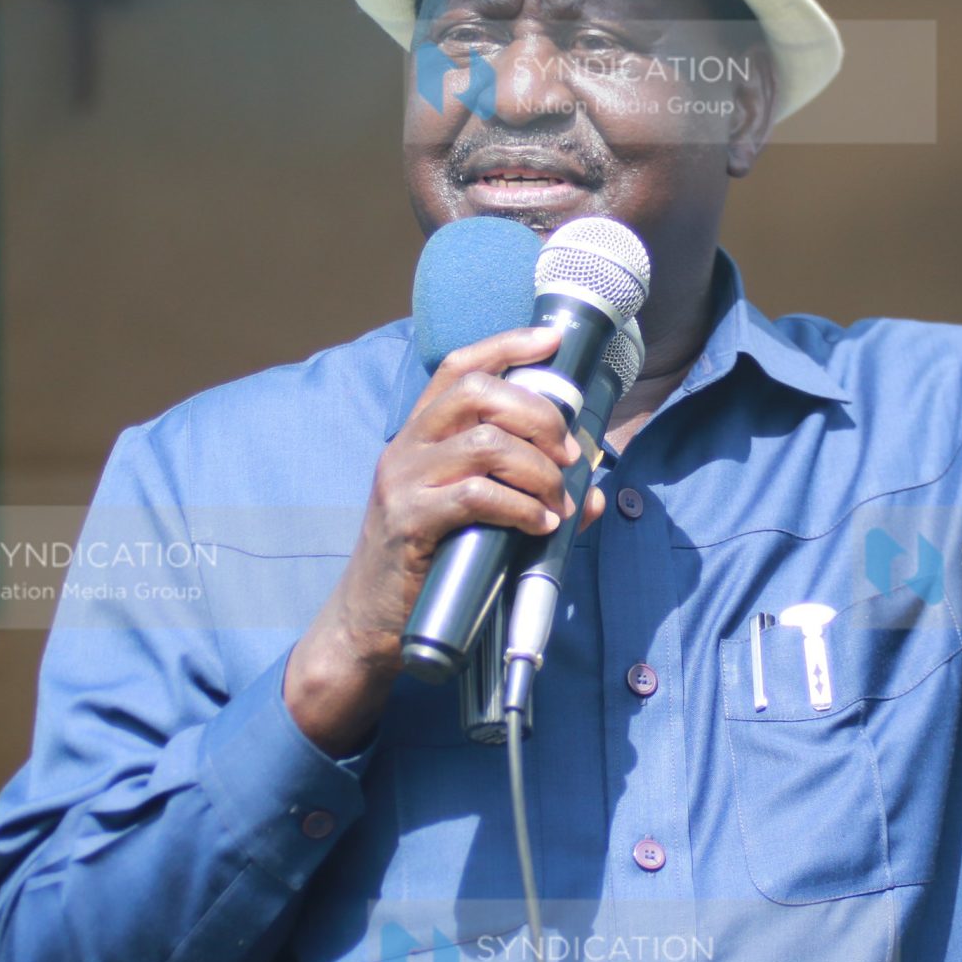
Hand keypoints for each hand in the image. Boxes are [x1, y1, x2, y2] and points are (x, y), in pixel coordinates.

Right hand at [284, 325, 606, 754]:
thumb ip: (532, 499)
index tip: (552, 340)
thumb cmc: (431, 564)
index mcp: (421, 435)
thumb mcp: (478, 521)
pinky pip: (476, 495)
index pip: (459, 367)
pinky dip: (520, 506)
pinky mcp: (409, 522)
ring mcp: (403, 482)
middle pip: (477, 393)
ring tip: (558, 500)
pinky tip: (541, 525)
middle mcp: (407, 447)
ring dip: (538, 468)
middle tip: (569, 452)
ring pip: (485, 443)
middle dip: (537, 414)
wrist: (368, 622)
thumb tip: (593, 496)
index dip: (507, 344)